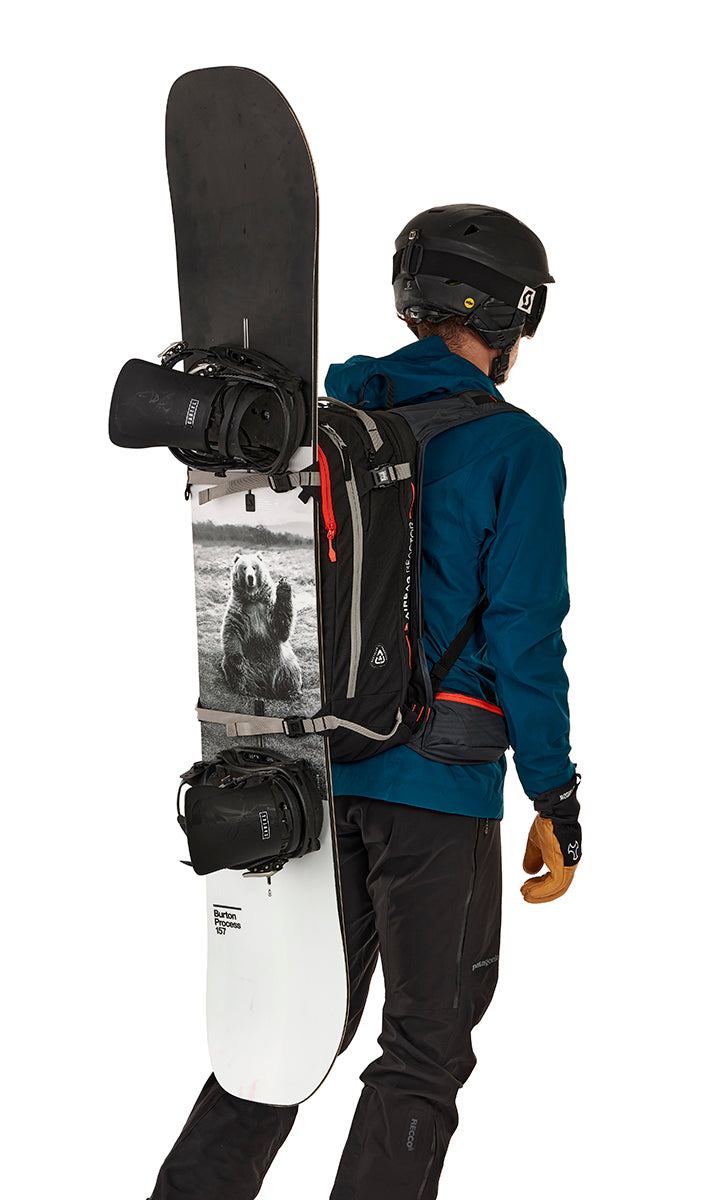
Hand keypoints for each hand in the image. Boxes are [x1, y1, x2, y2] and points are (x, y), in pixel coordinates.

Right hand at [521, 775, 580, 903]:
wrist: (553, 811)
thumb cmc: (547, 822)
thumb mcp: (536, 843)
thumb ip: (534, 858)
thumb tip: (528, 872)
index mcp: (564, 857)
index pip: (556, 879)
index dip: (542, 886)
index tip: (527, 887)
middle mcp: (569, 862)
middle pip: (558, 887)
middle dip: (541, 893)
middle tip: (525, 895)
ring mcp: (568, 863)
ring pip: (557, 888)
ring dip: (540, 893)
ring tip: (525, 894)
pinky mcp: (563, 863)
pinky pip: (554, 883)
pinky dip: (541, 889)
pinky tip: (529, 890)